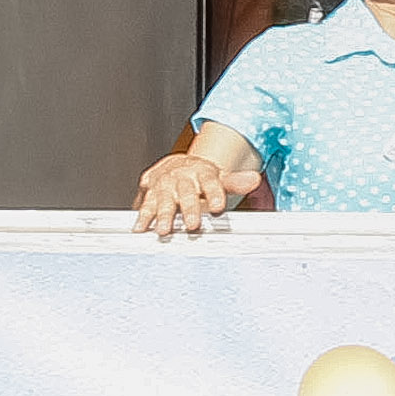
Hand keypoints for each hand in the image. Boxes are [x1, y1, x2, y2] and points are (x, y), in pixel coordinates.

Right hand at [134, 152, 258, 235]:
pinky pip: (145, 205)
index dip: (214, 194)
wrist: (175, 165)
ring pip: (163, 200)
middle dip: (189, 209)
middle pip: (186, 193)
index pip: (211, 182)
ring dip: (163, 215)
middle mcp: (182, 178)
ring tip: (164, 230)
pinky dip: (142, 217)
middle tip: (193, 224)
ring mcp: (164, 186)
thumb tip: (254, 179)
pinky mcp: (149, 193)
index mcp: (202, 173)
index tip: (218, 207)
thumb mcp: (218, 177)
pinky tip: (140, 228)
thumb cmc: (199, 176)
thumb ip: (235, 182)